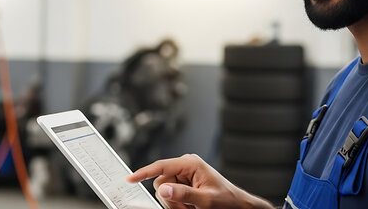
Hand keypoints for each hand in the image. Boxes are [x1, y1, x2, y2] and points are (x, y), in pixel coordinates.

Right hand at [126, 154, 274, 208]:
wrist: (238, 206)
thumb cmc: (226, 201)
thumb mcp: (205, 200)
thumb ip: (183, 194)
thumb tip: (163, 189)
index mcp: (191, 163)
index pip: (161, 167)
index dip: (144, 173)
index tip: (129, 179)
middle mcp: (186, 165)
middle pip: (161, 183)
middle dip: (171, 200)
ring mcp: (184, 174)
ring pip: (165, 192)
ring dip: (175, 204)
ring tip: (192, 208)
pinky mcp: (184, 183)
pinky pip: (171, 195)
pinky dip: (178, 205)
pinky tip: (191, 206)